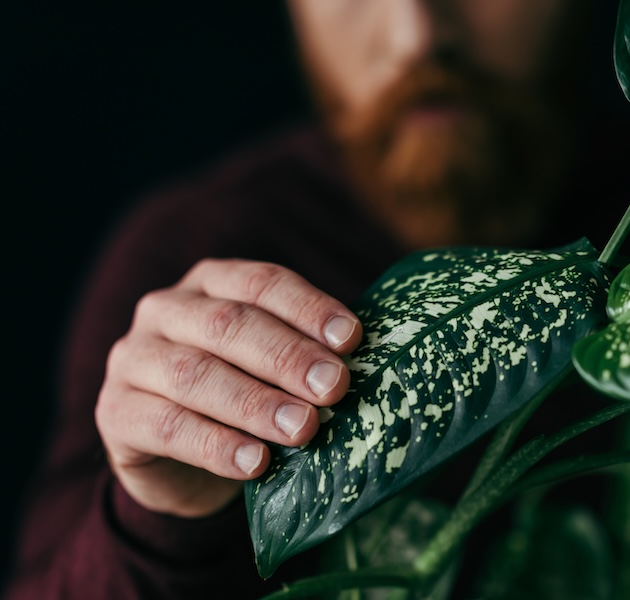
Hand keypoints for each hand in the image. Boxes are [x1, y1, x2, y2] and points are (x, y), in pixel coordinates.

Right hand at [95, 259, 361, 517]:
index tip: (352, 339)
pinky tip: (256, 463)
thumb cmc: (242, 396)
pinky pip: (166, 426)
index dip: (308, 308)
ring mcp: (133, 359)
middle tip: (335, 388)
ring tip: (303, 429)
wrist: (179, 460)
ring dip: (256, 403)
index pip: (261, 283)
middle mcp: (165, 310)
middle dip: (288, 357)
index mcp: (210, 283)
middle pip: (229, 325)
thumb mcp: (271, 367)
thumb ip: (305, 356)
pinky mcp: (115, 413)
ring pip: (195, 374)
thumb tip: (360, 366)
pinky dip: (216, 445)